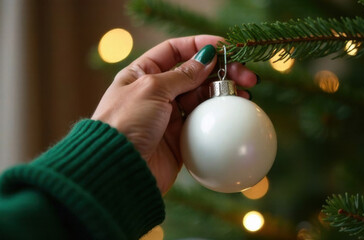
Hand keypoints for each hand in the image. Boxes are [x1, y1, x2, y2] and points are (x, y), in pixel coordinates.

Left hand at [92, 35, 257, 193]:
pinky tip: (236, 111)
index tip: (227, 47)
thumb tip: (207, 58)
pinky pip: (205, 122)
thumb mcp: (152, 89)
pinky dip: (221, 116)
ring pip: (203, 97)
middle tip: (245, 75)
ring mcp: (169, 116)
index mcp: (142, 74)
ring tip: (245, 93)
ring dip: (225, 92)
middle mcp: (156, 92)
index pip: (174, 50)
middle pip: (195, 73)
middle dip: (221, 70)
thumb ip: (182, 74)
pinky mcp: (180, 138)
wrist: (117, 169)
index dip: (200, 45)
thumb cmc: (125, 122)